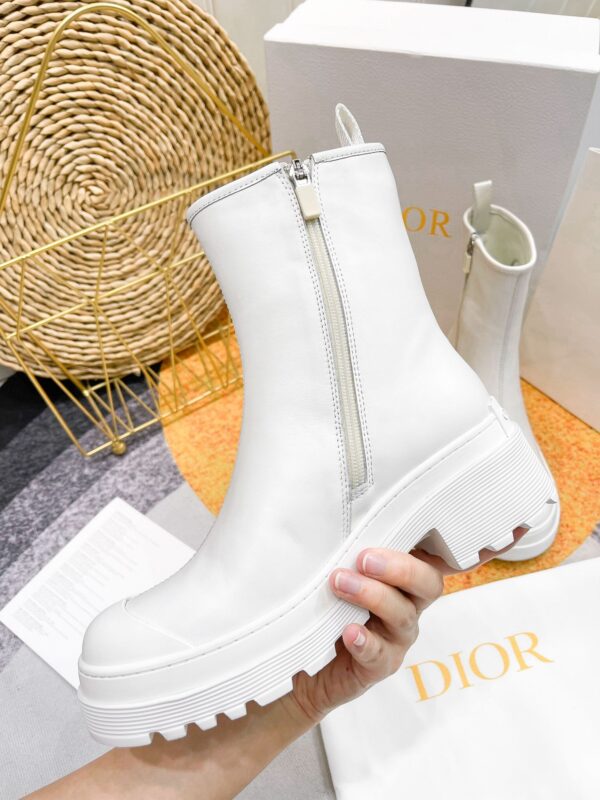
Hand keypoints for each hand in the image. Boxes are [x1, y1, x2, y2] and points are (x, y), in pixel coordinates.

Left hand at [286, 527, 527, 724]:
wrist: (301, 659)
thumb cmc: (327, 601)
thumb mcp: (341, 565)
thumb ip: (354, 542)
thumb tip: (345, 504)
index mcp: (407, 575)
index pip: (448, 557)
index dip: (481, 546)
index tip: (513, 527)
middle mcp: (410, 604)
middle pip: (428, 584)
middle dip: (400, 568)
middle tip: (366, 558)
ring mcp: (398, 636)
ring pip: (403, 614)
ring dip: (373, 596)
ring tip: (342, 584)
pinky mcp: (377, 664)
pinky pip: (379, 653)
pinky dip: (365, 640)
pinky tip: (350, 631)